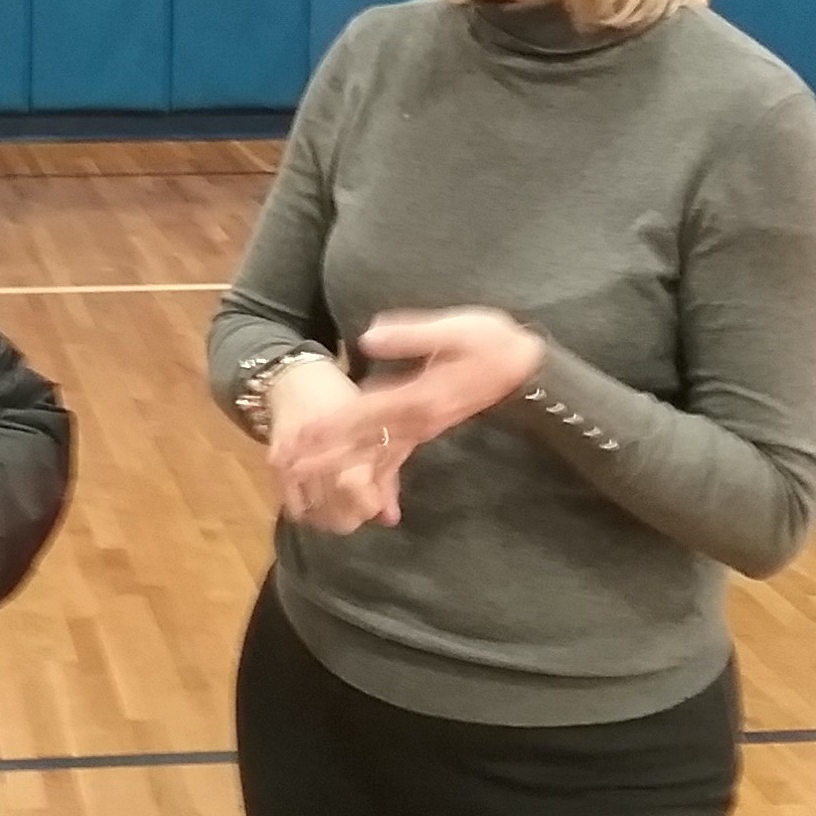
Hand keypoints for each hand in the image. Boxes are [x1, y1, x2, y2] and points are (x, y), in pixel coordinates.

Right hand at [266, 357, 408, 533]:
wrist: (296, 381)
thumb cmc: (341, 401)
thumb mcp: (369, 429)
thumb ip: (385, 477)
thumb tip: (391, 520)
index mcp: (344, 437)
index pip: (353, 488)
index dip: (367, 505)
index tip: (375, 504)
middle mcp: (313, 450)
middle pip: (334, 509)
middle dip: (353, 515)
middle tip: (361, 506)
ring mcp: (291, 459)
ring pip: (314, 514)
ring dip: (332, 517)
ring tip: (342, 506)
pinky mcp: (275, 465)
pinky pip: (294, 508)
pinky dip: (310, 513)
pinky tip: (320, 505)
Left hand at [276, 310, 543, 511]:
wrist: (527, 371)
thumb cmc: (493, 342)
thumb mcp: (456, 328)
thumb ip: (411, 335)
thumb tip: (367, 337)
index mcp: (417, 396)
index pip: (364, 414)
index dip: (330, 427)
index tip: (299, 438)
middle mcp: (416, 419)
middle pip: (363, 443)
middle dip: (325, 457)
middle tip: (288, 469)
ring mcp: (422, 428)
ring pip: (375, 455)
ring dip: (340, 468)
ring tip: (307, 481)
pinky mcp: (426, 427)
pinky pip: (396, 456)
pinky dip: (373, 473)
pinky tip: (357, 487)